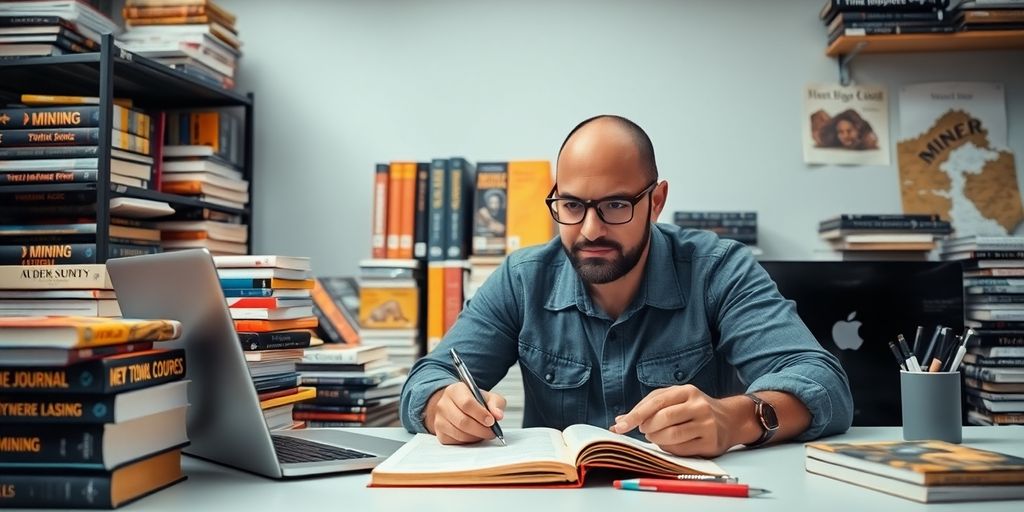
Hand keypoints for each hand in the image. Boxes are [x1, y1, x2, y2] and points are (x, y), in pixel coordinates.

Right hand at [423, 382, 505, 444]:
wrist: (455, 406)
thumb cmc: (473, 401)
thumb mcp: (487, 397)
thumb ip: (495, 403)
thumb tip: (498, 415)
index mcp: (456, 390)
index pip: (467, 403)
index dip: (481, 414)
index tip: (491, 421)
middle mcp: (443, 404)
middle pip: (463, 421)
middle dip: (481, 429)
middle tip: (491, 431)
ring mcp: (439, 419)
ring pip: (459, 434)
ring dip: (476, 436)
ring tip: (484, 433)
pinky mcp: (440, 433)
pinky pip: (456, 442)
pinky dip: (468, 441)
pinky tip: (474, 435)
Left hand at [609, 385, 743, 457]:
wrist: (730, 420)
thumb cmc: (694, 409)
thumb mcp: (676, 400)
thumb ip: (649, 407)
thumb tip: (618, 420)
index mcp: (687, 391)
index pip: (655, 402)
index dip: (635, 415)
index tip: (620, 426)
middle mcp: (698, 405)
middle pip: (663, 418)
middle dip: (647, 428)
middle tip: (644, 430)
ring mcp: (706, 424)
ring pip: (671, 435)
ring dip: (656, 439)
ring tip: (655, 436)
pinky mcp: (710, 442)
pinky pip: (681, 449)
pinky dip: (668, 448)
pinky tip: (669, 443)